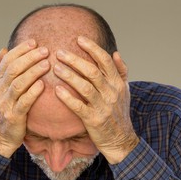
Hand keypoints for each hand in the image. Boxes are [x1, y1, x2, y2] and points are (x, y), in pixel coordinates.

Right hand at [0, 40, 49, 157]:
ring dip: (33, 72)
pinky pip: (23, 102)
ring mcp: (5, 104)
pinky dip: (33, 92)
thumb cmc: (4, 110)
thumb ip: (1, 70)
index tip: (34, 42)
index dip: (20, 50)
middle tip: (44, 50)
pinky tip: (42, 85)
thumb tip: (3, 49)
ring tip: (47, 64)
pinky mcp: (13, 117)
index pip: (7, 60)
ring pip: (18, 84)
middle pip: (13, 69)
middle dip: (29, 58)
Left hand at [53, 36, 139, 163]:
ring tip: (55, 68)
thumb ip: (121, 71)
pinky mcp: (93, 120)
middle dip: (75, 60)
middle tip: (59, 53)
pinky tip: (56, 90)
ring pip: (85, 87)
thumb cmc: (119, 113)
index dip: (92, 48)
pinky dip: (67, 98)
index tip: (78, 39)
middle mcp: (111, 93)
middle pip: (92, 71)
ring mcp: (103, 107)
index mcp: (118, 83)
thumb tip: (116, 53)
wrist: (121, 140)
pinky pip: (78, 106)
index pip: (105, 60)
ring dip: (69, 76)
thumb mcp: (125, 91)